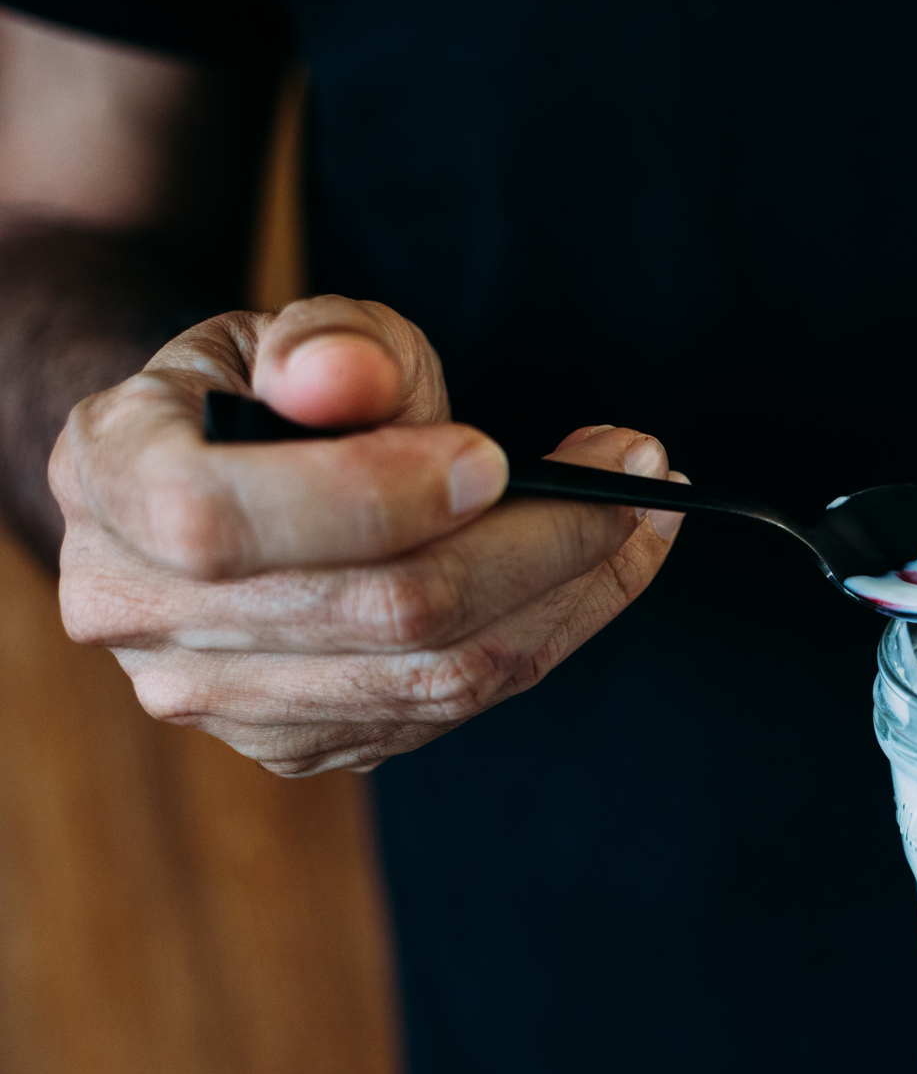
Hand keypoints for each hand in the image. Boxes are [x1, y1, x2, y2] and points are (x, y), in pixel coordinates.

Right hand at [48, 294, 684, 774]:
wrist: (221, 474)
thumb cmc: (269, 389)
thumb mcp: (290, 330)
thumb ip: (330, 344)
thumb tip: (349, 380)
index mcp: (108, 479)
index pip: (224, 519)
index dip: (375, 494)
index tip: (498, 454)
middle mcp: (141, 612)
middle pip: (379, 611)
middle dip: (542, 538)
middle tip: (641, 467)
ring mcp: (221, 698)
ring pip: (441, 676)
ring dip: (576, 589)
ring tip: (650, 507)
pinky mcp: (304, 743)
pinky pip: (458, 706)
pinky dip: (554, 631)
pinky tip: (606, 563)